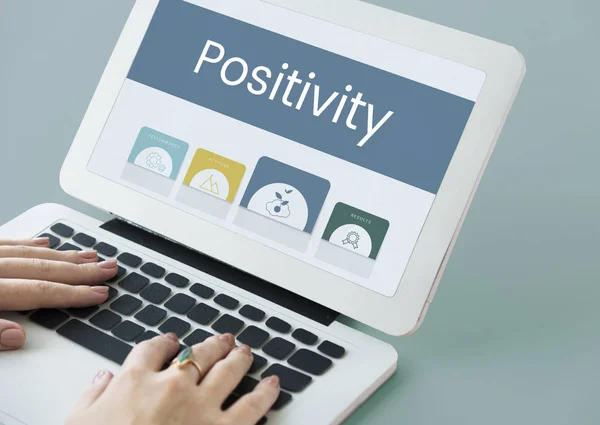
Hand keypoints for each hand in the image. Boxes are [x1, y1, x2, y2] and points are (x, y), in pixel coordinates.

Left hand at [0, 237, 117, 350]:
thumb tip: (17, 336)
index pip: (40, 292)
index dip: (73, 294)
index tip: (99, 293)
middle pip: (44, 269)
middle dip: (81, 271)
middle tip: (108, 269)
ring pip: (31, 253)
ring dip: (64, 256)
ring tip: (89, 256)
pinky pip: (8, 243)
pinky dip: (30, 244)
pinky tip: (46, 243)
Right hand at [67, 333, 279, 424]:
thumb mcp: (78, 422)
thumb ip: (92, 395)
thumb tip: (102, 378)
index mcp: (136, 380)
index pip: (154, 349)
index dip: (165, 342)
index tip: (172, 341)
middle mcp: (172, 385)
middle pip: (198, 353)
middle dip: (213, 344)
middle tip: (222, 340)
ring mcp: (201, 406)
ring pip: (228, 369)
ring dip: (239, 357)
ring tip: (245, 351)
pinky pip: (251, 406)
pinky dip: (265, 393)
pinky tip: (273, 384)